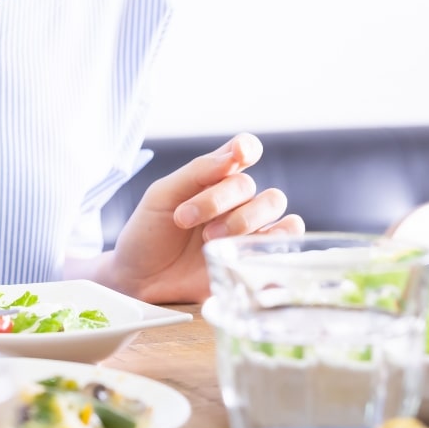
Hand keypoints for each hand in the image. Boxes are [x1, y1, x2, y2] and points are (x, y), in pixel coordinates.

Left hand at [100, 133, 303, 303]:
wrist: (139, 279)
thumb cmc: (149, 232)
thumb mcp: (162, 195)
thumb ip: (198, 172)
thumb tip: (233, 156)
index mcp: (214, 177)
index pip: (243, 150)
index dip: (247, 148)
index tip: (240, 155)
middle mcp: (236, 200)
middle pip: (251, 185)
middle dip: (219, 200)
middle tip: (186, 219)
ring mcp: (248, 228)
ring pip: (274, 205)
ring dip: (242, 220)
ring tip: (209, 240)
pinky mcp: (255, 257)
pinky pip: (288, 239)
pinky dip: (279, 237)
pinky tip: (248, 247)